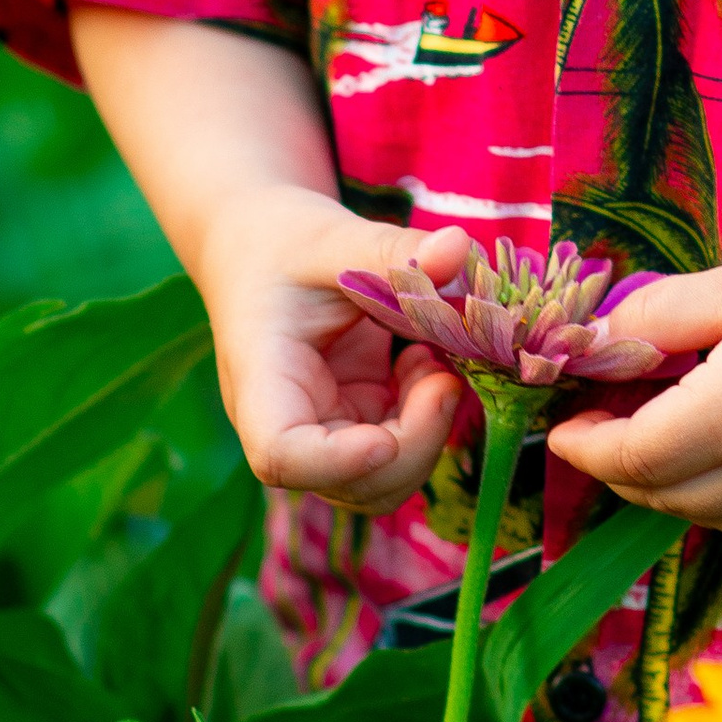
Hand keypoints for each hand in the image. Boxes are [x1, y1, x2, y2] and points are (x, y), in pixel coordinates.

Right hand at [192, 182, 475, 505]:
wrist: (261, 247)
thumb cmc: (281, 243)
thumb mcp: (333, 238)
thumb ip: (392, 250)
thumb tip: (460, 248)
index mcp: (263, 379)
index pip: (282, 455)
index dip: (338, 463)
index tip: (386, 438)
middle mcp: (289, 420)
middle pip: (350, 483)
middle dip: (414, 443)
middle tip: (445, 377)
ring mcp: (326, 426)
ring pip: (383, 478)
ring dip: (427, 431)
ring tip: (433, 357)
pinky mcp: (358, 418)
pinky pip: (402, 445)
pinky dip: (428, 412)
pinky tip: (424, 356)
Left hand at [544, 234, 721, 529]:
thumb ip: (657, 316)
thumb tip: (591, 342)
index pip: (628, 458)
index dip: (584, 445)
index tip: (565, 422)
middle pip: (656, 495)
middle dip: (617, 461)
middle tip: (606, 410)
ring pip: (699, 514)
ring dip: (664, 480)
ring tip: (663, 419)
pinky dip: (715, 490)